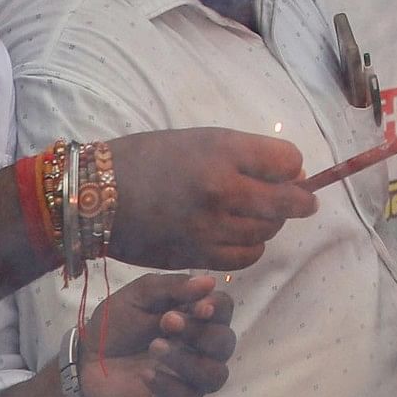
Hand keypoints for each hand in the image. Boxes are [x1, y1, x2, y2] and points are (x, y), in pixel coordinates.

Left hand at [78, 271, 234, 396]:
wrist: (87, 357)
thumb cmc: (117, 322)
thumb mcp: (139, 295)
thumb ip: (172, 288)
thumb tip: (209, 282)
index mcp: (196, 316)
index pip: (225, 309)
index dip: (218, 308)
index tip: (200, 307)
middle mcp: (202, 347)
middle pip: (224, 342)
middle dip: (199, 332)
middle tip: (168, 322)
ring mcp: (193, 377)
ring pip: (215, 374)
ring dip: (188, 360)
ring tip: (155, 347)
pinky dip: (170, 385)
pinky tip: (146, 374)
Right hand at [101, 127, 312, 270]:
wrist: (96, 194)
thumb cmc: (148, 158)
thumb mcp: (200, 139)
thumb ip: (245, 155)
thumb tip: (293, 174)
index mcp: (222, 153)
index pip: (288, 163)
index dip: (292, 168)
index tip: (287, 171)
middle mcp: (222, 190)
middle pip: (287, 202)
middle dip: (298, 201)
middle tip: (299, 200)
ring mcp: (211, 227)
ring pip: (267, 231)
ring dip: (270, 223)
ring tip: (256, 213)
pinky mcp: (198, 255)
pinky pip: (245, 257)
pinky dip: (251, 247)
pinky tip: (239, 236)